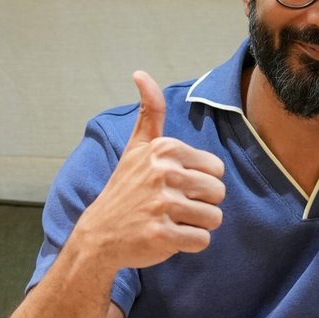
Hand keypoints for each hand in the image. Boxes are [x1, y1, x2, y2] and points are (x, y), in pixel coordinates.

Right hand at [73, 71, 225, 269]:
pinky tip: (167, 237)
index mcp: (165, 150)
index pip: (217, 170)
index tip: (174, 186)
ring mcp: (162, 205)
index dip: (201, 182)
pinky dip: (189, 244)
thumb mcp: (137, 147)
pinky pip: (202, 241)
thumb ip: (149, 112)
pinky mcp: (162, 234)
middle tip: (172, 207)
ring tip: (170, 220)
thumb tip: (141, 73)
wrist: (99, 234)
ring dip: (197, 225)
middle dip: (202, 204)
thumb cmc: (126, 188)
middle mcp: (164, 174)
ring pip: (214, 218)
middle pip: (219, 193)